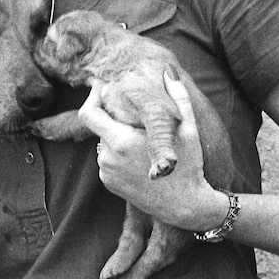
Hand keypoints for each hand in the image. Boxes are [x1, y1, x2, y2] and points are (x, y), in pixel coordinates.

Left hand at [78, 73, 226, 230]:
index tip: (103, 89)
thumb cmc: (189, 166)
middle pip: (98, 127)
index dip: (92, 98)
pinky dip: (118, 153)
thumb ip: (177, 97)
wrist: (185, 206)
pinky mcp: (109, 183)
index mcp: (121, 142)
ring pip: (104, 143)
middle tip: (133, 115)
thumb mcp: (188, 129)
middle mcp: (108, 158)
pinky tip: (139, 158)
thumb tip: (167, 72)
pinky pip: (107, 159)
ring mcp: (106, 172)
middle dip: (112, 117)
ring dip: (117, 136)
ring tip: (142, 139)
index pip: (89, 114)